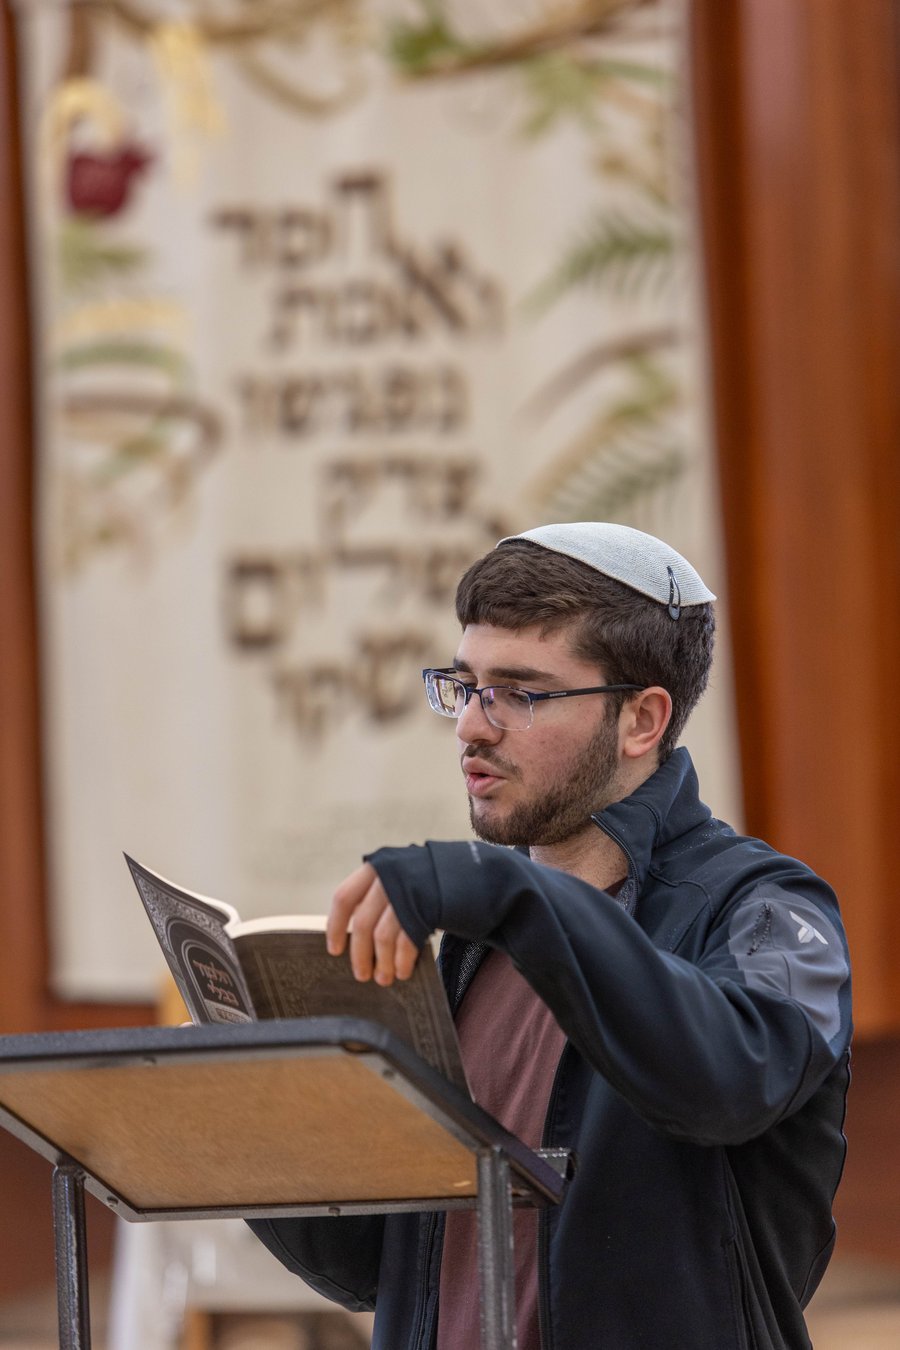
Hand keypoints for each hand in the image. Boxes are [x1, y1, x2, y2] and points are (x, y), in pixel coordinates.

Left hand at [327, 862, 419, 985]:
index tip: (334, 950)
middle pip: (364, 923)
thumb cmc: (420, 880)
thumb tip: (355, 940)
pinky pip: (407, 941)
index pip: (344, 898)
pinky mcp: (427, 908)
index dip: (336, 926)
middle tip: (361, 975)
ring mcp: (408, 893)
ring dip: (382, 962)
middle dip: (360, 954)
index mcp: (375, 868)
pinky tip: (401, 971)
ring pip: (384, 936)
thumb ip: (374, 897)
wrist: (461, 870)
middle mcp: (389, 878)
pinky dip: (402, 960)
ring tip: (383, 978)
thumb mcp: (394, 876)